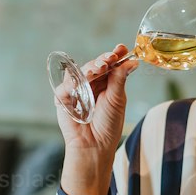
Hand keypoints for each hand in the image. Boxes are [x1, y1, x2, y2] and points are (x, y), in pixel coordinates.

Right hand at [55, 44, 137, 194]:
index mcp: (107, 82)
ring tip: (99, 68)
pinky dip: (72, 83)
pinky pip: (65, 86)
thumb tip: (132, 61)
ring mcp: (76, 90)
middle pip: (95, 65)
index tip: (121, 49)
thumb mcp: (118, 99)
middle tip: (110, 58)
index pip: (110, 64)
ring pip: (80, 72)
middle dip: (102, 60)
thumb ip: (121, 78)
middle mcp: (91, 83)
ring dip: (89, 68)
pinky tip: (80, 82)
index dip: (114, 55)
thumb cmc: (108, 124)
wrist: (94, 145)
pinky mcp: (63, 98)